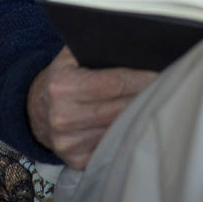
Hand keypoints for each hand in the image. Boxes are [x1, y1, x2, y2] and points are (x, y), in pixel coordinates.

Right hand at [25, 47, 157, 169]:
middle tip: (167, 86)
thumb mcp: (70, 56)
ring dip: (139, 117)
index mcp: (62, 86)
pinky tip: (136, 123)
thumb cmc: (63, 78)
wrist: (35, 112)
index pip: (114, 83)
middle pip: (120, 108)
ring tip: (155, 103)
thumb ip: (96, 47)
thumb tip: (135, 41)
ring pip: (119, 129)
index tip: (160, 73)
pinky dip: (126, 135)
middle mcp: (63, 117)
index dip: (141, 78)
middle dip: (145, 96)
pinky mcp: (76, 161)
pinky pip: (112, 147)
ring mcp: (69, 143)